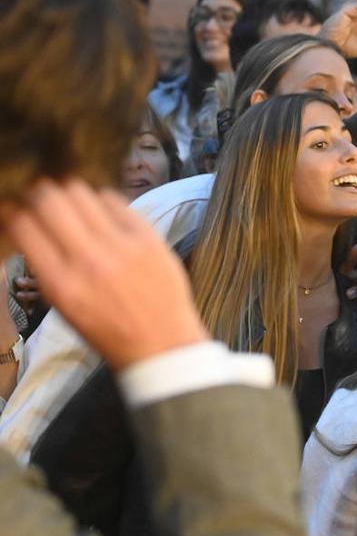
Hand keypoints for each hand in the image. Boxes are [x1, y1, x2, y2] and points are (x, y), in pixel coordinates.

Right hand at [5, 180, 208, 369]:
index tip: (15, 208)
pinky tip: (102, 213)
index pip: (23, 227)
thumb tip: (28, 226)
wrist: (161, 342)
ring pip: (81, 192)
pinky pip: (114, 200)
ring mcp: (121, 245)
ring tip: (72, 205)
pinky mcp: (148, 236)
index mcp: (60, 284)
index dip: (13, 212)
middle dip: (38, 194)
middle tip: (41, 200)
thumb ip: (45, 267)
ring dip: (69, 194)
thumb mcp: (64, 306)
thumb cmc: (107, 329)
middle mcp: (87, 260)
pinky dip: (101, 201)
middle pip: (49, 199)